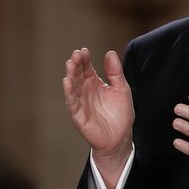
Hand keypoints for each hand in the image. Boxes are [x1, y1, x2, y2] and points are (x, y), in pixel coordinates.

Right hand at [63, 48, 134, 187]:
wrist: (120, 137)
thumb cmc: (120, 114)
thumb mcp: (121, 89)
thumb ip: (115, 72)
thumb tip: (110, 53)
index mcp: (95, 83)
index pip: (86, 68)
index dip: (84, 59)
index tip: (83, 50)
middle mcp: (85, 91)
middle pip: (77, 75)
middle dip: (75, 65)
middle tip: (75, 55)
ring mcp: (81, 102)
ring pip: (72, 86)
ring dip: (70, 75)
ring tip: (70, 65)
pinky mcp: (78, 115)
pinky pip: (72, 102)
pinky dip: (69, 92)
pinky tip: (67, 82)